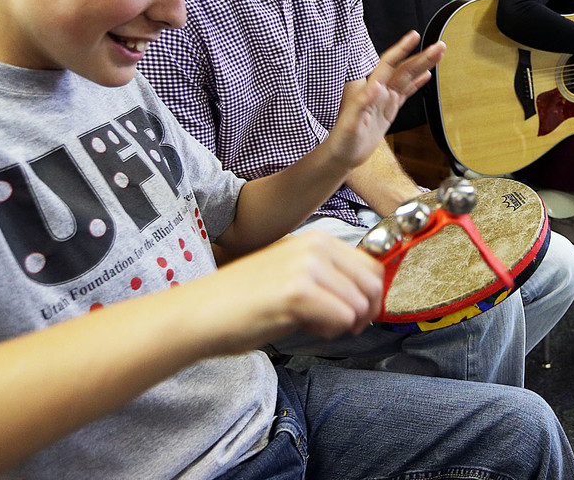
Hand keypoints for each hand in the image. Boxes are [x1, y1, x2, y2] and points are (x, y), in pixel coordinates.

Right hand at [203, 232, 383, 351]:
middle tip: (338, 326)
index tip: (356, 315)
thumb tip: (365, 300)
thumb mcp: (293, 277)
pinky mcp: (299, 292)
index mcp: (316, 240)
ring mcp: (308, 267)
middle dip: (363, 312)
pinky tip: (302, 328)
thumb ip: (329, 281)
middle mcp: (315, 246)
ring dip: (342, 324)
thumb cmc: (242, 302)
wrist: (200, 314)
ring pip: (360, 305)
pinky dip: (329, 332)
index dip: (370, 296)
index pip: (372, 265)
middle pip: (373, 284)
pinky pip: (342, 319)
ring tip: (311, 324)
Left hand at [325, 32, 444, 168]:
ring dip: (423, 66)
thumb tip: (376, 86)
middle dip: (422, 57)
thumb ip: (362, 104)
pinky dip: (416, 83)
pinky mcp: (388, 110)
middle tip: (440, 46)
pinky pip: (405, 93)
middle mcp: (378, 92)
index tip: (414, 36)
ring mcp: (385, 100)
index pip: (388, 65)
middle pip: (404, 69)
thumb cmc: (343, 141)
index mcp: (370, 91)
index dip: (401, 50)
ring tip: (438, 54)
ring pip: (407, 78)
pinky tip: (426, 75)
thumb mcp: (351, 125)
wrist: (342, 155)